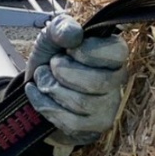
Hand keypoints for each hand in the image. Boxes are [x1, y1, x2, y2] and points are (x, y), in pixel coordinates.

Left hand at [24, 15, 130, 151]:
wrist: (38, 88)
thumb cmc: (52, 59)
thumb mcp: (51, 37)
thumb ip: (61, 28)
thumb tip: (74, 35)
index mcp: (114, 55)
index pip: (117, 53)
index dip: (86, 51)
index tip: (69, 50)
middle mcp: (117, 82)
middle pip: (98, 81)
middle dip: (62, 72)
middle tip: (50, 66)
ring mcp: (108, 107)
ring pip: (82, 103)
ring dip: (51, 88)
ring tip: (42, 79)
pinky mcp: (94, 127)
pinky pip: (71, 121)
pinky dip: (45, 105)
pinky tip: (37, 94)